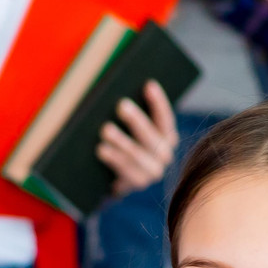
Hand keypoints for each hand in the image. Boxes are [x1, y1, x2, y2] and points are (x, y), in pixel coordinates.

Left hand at [99, 79, 181, 196]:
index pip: (165, 118)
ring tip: (105, 129)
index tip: (149, 84)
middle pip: (151, 136)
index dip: (158, 102)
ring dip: (121, 140)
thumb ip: (130, 115)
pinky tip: (101, 149)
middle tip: (121, 105)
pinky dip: (114, 159)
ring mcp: (153, 171)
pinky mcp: (138, 183)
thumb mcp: (130, 129)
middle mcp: (164, 154)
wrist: (117, 177)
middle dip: (137, 120)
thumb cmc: (123, 144)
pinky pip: (127, 171)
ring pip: (138, 154)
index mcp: (167, 136)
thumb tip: (118, 96)